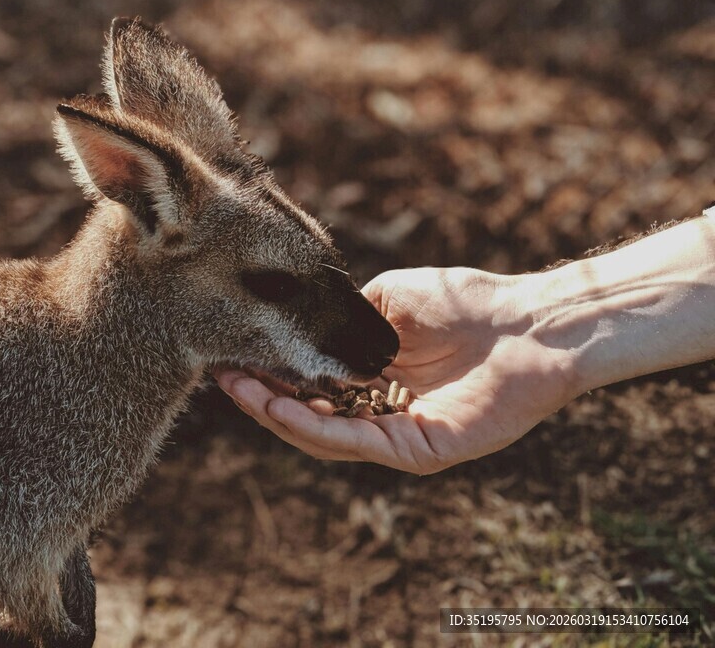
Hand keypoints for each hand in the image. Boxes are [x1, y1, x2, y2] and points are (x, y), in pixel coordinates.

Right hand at [217, 267, 579, 473]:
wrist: (530, 321)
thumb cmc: (467, 302)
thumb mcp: (387, 300)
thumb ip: (345, 316)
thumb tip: (299, 321)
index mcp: (375, 378)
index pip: (311, 385)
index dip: (270, 374)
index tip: (231, 355)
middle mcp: (381, 411)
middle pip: (309, 415)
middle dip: (262, 398)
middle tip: (222, 377)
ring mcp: (399, 435)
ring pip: (324, 435)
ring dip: (276, 414)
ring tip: (240, 391)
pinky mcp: (419, 451)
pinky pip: (357, 443)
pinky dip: (315, 427)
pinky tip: (281, 407)